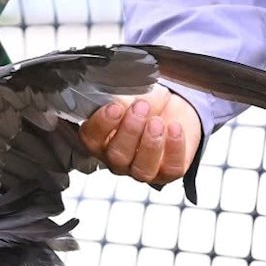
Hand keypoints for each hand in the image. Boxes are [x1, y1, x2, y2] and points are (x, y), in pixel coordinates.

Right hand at [78, 88, 201, 186]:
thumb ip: (117, 100)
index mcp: (100, 139)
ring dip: (150, 144)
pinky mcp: (168, 171)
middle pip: (117, 156)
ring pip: (142, 170)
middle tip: (141, 108)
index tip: (115, 107)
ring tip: (157, 122)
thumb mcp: (128, 93)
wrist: (172, 104)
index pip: (91, 139)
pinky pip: (171, 169)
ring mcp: (142, 169)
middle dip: (130, 131)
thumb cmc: (145, 102)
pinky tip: (174, 127)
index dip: (101, 125)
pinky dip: (174, 147)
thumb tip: (114, 101)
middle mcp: (118, 159)